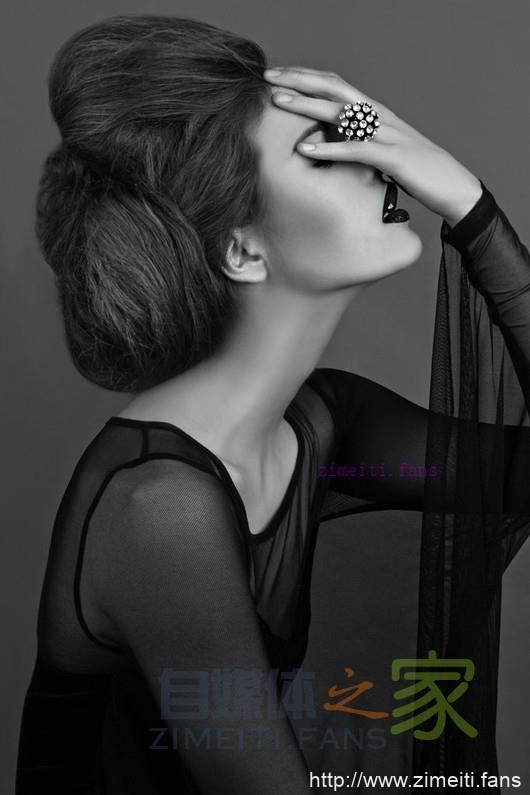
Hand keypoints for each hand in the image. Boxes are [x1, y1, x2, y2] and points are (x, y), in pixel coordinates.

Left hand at [263, 67, 482, 226]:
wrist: (454, 186)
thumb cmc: (417, 172)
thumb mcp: (381, 151)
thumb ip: (358, 141)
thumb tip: (330, 142)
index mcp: (375, 113)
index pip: (337, 85)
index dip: (307, 77)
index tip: (279, 76)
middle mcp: (379, 116)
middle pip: (335, 88)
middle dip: (300, 80)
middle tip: (269, 77)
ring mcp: (387, 134)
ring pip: (342, 112)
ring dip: (308, 105)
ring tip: (279, 102)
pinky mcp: (393, 157)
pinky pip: (356, 149)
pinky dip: (329, 147)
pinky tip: (305, 148)